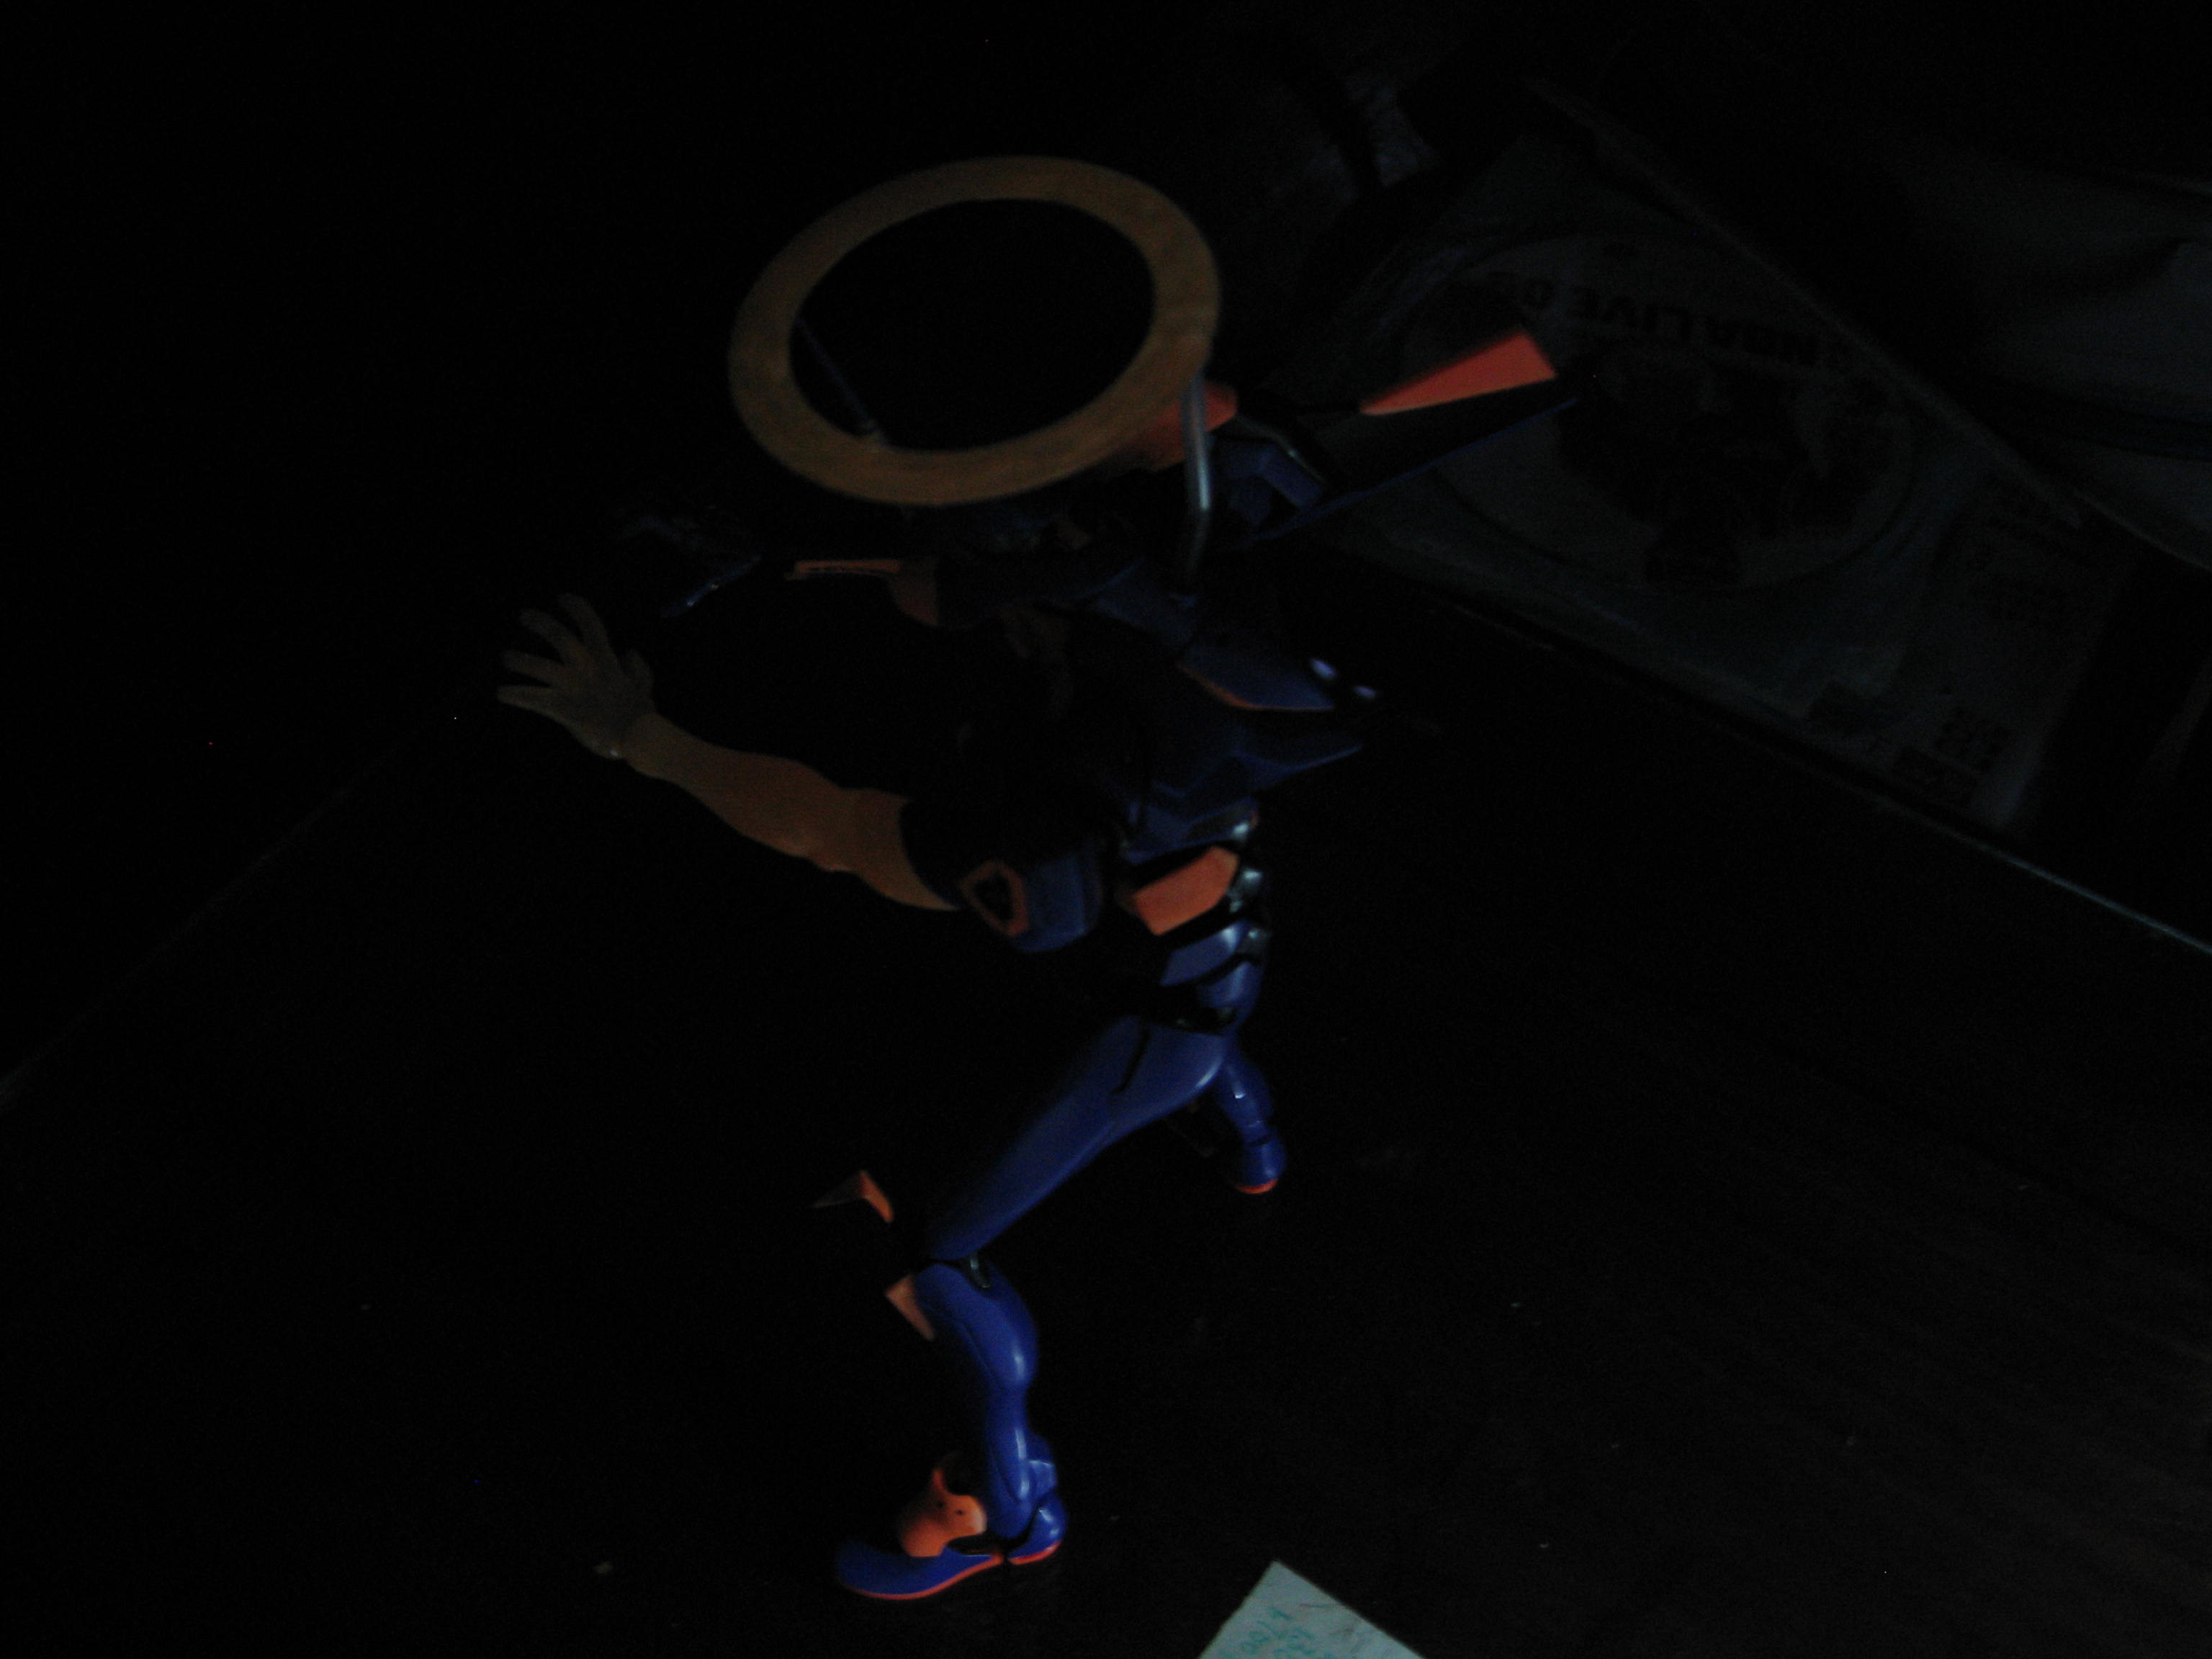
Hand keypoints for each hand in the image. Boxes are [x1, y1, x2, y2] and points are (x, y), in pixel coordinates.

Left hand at [494, 593, 656, 758]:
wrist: (636, 737)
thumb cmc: (640, 715)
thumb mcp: (643, 686)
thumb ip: (637, 668)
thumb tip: (630, 652)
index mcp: (606, 661)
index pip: (590, 625)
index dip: (577, 608)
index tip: (563, 598)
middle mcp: (586, 668)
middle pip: (559, 636)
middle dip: (541, 622)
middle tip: (524, 615)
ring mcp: (572, 687)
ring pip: (538, 666)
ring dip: (519, 659)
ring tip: (505, 657)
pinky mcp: (562, 707)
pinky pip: (532, 698)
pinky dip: (514, 694)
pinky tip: (501, 692)